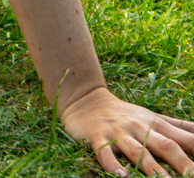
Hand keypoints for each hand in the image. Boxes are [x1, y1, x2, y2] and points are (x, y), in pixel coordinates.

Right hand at [61, 86, 193, 174]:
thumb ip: (181, 128)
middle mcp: (140, 128)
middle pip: (165, 146)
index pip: (183, 139)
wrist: (86, 98)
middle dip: (182, 163)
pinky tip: (120, 176)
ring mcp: (119, 133)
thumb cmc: (126, 115)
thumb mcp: (154, 118)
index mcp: (156, 125)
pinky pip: (105, 152)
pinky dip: (112, 164)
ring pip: (138, 152)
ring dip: (153, 169)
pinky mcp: (98, 137)